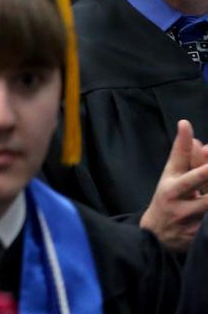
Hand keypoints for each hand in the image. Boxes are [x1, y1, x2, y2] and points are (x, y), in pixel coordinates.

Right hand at [138, 120, 207, 251]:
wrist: (156, 236)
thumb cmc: (168, 200)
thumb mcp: (171, 179)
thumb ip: (185, 160)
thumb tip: (200, 142)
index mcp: (169, 181)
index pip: (177, 159)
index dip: (183, 143)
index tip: (185, 125)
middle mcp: (175, 197)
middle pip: (194, 178)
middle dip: (205, 170)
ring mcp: (186, 217)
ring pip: (207, 202)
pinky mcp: (195, 234)